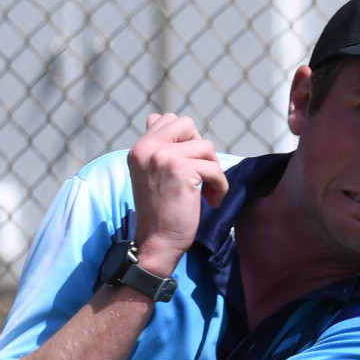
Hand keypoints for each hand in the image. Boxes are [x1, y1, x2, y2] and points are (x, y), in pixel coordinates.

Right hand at [126, 113, 226, 276]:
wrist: (158, 242)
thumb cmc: (161, 213)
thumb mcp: (151, 173)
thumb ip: (157, 147)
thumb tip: (158, 117)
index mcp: (139, 148)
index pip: (168, 120)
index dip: (186, 140)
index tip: (188, 167)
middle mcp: (148, 148)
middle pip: (187, 124)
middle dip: (201, 149)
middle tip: (200, 175)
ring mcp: (163, 157)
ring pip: (205, 146)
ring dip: (213, 171)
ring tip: (207, 192)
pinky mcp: (181, 170)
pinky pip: (213, 168)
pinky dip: (220, 186)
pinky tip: (212, 201)